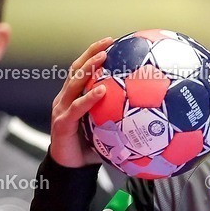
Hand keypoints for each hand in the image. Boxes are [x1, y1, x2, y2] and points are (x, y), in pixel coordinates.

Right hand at [49, 37, 111, 166]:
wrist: (71, 169)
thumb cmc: (89, 148)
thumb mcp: (105, 128)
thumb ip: (119, 117)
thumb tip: (148, 113)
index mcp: (73, 97)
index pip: (81, 70)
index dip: (92, 54)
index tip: (109, 41)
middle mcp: (65, 99)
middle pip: (76, 70)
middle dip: (91, 54)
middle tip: (107, 43)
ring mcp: (61, 110)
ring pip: (74, 83)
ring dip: (89, 69)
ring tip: (103, 58)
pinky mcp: (62, 123)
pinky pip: (77, 108)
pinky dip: (89, 98)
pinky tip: (102, 91)